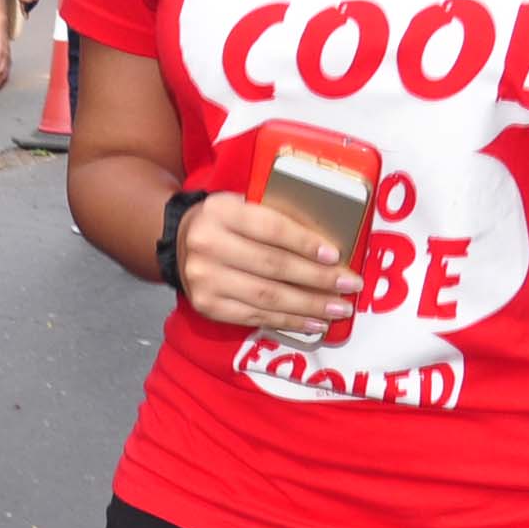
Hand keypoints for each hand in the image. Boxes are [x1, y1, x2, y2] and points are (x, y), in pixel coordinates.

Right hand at [173, 193, 365, 340]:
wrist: (179, 241)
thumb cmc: (226, 222)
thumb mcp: (243, 205)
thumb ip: (276, 219)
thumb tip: (329, 248)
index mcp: (222, 211)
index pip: (271, 229)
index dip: (305, 243)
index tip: (335, 256)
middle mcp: (208, 244)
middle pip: (273, 266)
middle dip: (318, 279)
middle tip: (349, 286)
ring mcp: (204, 279)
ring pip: (267, 297)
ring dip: (309, 305)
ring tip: (338, 308)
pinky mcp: (207, 305)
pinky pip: (255, 317)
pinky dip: (288, 322)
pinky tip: (313, 322)